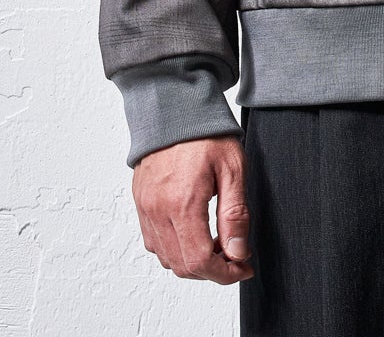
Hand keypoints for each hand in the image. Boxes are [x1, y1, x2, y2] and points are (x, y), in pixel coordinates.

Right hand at [132, 134, 253, 282]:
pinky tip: (194, 233)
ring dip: (192, 262)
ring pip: (167, 258)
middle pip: (182, 266)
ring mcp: (146, 209)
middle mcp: (158, 210)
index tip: (242, 268)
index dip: (225, 274)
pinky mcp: (140, 204)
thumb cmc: (206, 135)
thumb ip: (235, 215)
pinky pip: (154, 242)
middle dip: (212, 271)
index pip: (200, 261)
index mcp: (183, 203)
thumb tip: (238, 253)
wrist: (175, 109)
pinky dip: (175, 249)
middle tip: (234, 255)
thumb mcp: (233, 170)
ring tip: (216, 243)